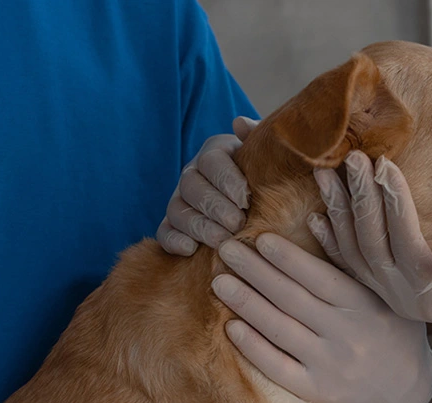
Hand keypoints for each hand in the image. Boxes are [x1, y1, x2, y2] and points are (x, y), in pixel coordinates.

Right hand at [157, 116, 257, 255]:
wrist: (256, 196)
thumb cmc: (265, 173)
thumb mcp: (267, 154)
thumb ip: (258, 138)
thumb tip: (240, 123)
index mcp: (215, 152)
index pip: (212, 161)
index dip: (227, 179)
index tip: (246, 197)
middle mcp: (193, 173)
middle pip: (193, 186)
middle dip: (215, 207)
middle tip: (238, 223)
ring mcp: (180, 199)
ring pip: (178, 210)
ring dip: (199, 227)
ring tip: (222, 240)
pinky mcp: (173, 223)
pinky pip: (164, 232)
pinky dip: (173, 241)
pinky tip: (191, 250)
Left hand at [211, 234, 431, 402]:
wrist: (407, 392)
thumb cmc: (395, 332)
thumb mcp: (386, 294)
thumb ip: (350, 261)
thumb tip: (313, 221)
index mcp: (365, 307)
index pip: (320, 278)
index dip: (288, 258)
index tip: (261, 238)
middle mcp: (347, 335)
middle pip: (292, 299)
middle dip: (255, 272)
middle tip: (226, 250)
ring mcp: (331, 366)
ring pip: (280, 330)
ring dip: (246, 304)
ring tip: (220, 282)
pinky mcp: (317, 392)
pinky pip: (278, 368)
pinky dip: (253, 348)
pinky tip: (231, 328)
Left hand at [312, 151, 431, 376]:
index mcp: (430, 289)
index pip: (405, 239)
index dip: (394, 201)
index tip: (385, 163)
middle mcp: (401, 294)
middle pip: (371, 242)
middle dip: (361, 197)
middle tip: (351, 158)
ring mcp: (386, 294)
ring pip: (353, 252)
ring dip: (338, 211)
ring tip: (324, 174)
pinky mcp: (380, 291)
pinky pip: (348, 266)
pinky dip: (332, 240)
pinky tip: (318, 215)